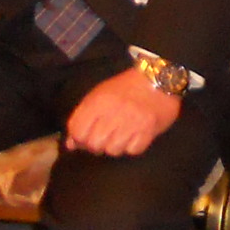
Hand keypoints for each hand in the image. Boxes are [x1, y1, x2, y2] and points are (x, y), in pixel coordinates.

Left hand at [64, 67, 182, 156]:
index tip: (86, 136)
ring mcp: (132, 122)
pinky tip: (134, 136)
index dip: (79, 138)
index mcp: (98, 101)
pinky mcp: (148, 130)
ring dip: (115, 146)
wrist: (159, 78)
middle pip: (94, 144)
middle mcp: (114, 112)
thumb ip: (83, 117)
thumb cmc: (126, 88)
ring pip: (113, 150)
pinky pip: (133, 150)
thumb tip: (71, 144)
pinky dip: (132, 146)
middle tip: (105, 137)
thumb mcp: (99, 95)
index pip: (77, 131)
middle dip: (97, 145)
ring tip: (121, 135)